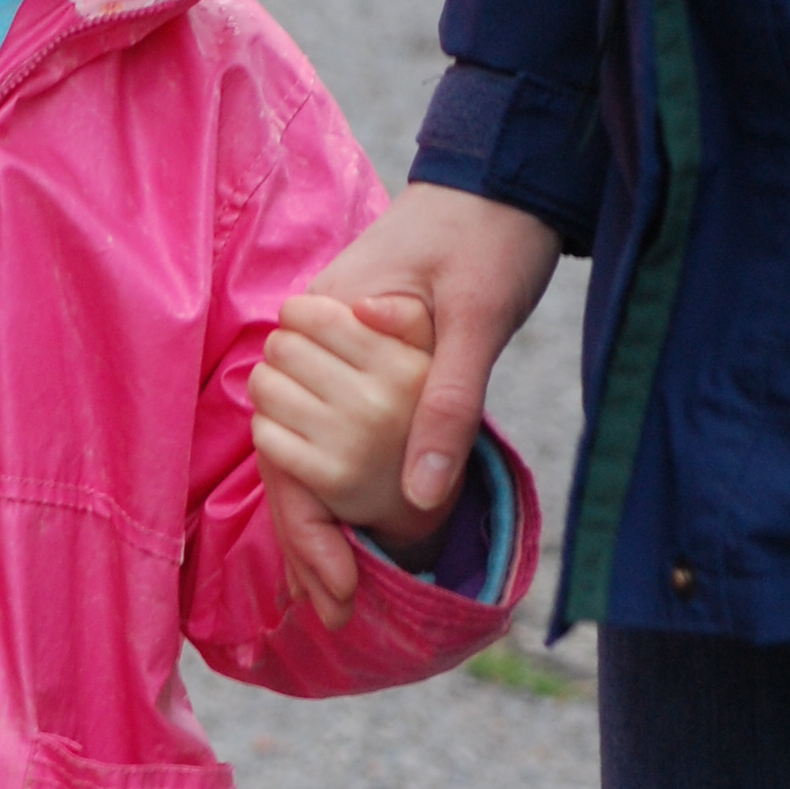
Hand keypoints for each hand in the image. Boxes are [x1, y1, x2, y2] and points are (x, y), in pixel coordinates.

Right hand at [263, 186, 561, 627]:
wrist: (503, 174)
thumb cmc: (489, 233)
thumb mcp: (477, 318)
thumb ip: (445, 402)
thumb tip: (419, 496)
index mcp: (318, 325)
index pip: (287, 446)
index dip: (307, 528)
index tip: (335, 589)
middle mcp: (306, 340)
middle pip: (285, 459)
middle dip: (307, 542)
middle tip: (334, 614)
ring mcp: (328, 349)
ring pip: (303, 450)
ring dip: (318, 521)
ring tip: (335, 594)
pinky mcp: (356, 356)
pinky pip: (330, 431)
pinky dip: (338, 485)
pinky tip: (355, 529)